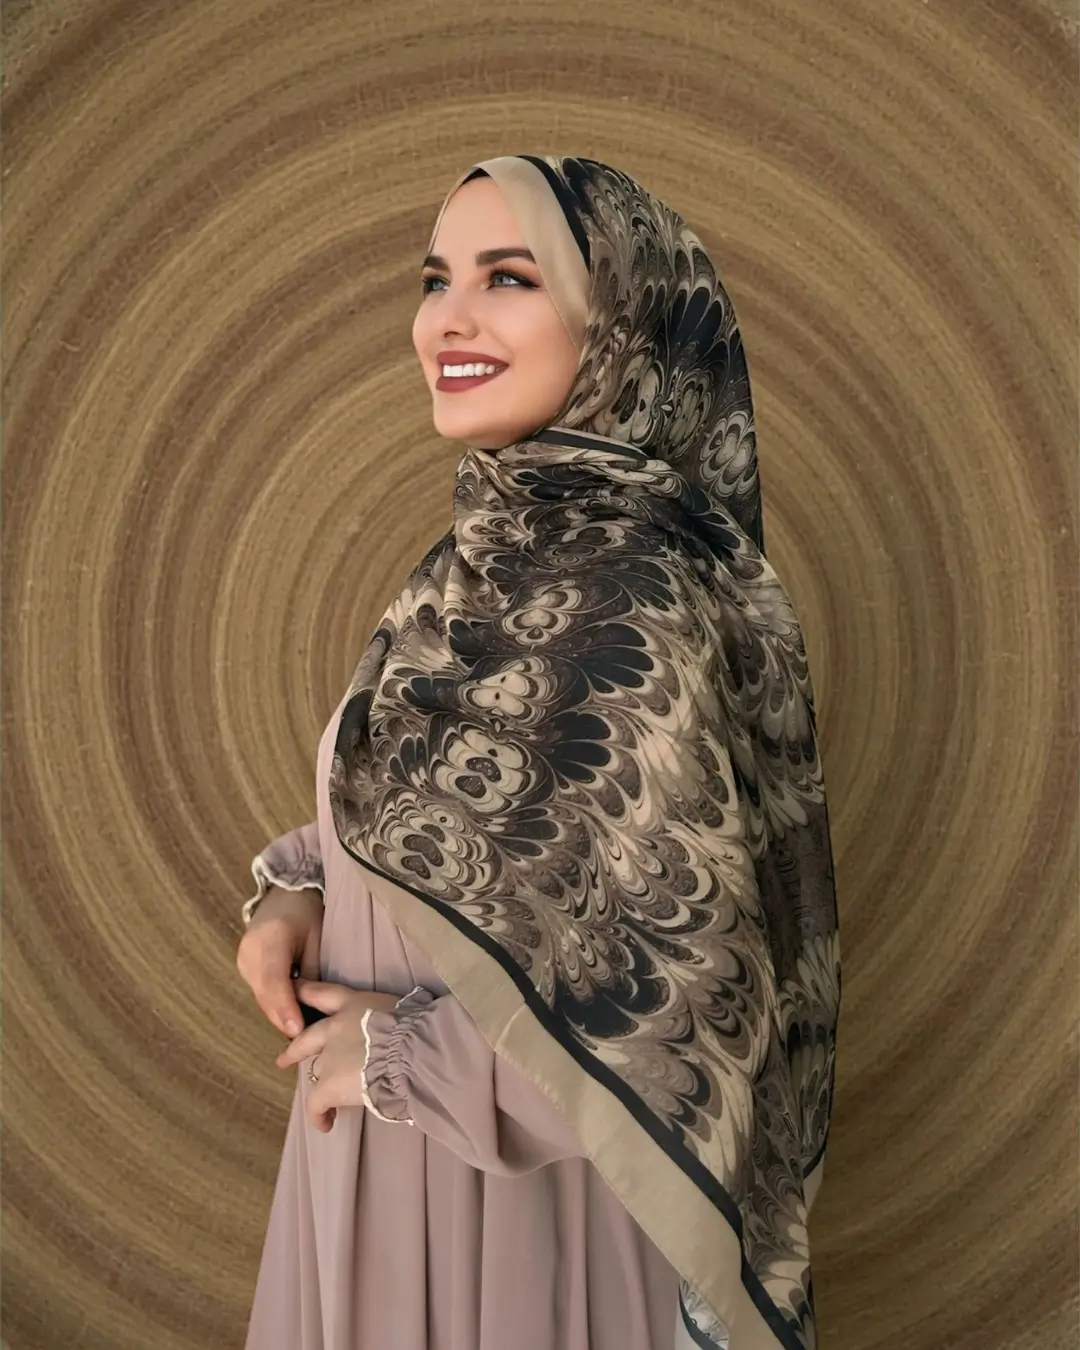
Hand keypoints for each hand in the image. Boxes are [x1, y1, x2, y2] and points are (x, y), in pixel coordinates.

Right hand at [236, 885, 323, 1035]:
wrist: (284, 893)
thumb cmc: (307, 912)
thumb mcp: (317, 938)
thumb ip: (312, 971)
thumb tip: (311, 1007)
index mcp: (269, 939)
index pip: (274, 981)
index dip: (285, 1007)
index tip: (297, 1030)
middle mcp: (249, 952)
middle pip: (265, 994)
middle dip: (283, 1019)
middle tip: (303, 1041)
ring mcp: (242, 960)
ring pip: (260, 997)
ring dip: (278, 1015)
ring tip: (300, 1035)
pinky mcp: (243, 966)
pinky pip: (259, 991)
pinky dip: (273, 1004)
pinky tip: (289, 1017)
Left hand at [275, 978, 400, 1132]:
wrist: (413, 1052)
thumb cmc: (418, 1029)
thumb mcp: (402, 1011)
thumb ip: (390, 1018)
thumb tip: (404, 1030)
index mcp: (355, 1003)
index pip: (323, 993)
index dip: (305, 992)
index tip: (292, 991)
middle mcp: (336, 1026)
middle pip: (306, 1037)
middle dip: (295, 1050)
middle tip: (284, 1059)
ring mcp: (330, 1055)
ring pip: (315, 1071)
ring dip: (318, 1084)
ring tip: (321, 1104)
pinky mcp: (328, 1084)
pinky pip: (316, 1104)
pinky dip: (319, 1115)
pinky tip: (326, 1124)